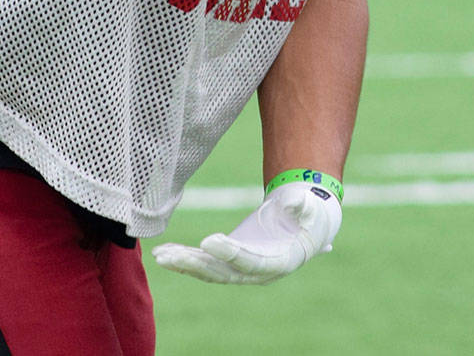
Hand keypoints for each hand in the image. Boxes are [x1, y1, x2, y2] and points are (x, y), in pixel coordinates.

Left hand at [151, 180, 341, 284]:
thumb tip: (294, 199)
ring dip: (183, 263)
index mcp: (281, 262)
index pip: (251, 261)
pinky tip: (163, 253)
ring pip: (209, 270)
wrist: (306, 224)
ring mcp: (242, 268)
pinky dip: (183, 258)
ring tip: (160, 256)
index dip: (230, 253)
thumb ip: (303, 204)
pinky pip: (204, 263)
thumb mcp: (313, 208)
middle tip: (171, 255)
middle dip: (195, 264)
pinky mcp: (229, 260)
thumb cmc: (311, 214)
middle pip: (223, 271)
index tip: (207, 240)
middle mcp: (258, 272)